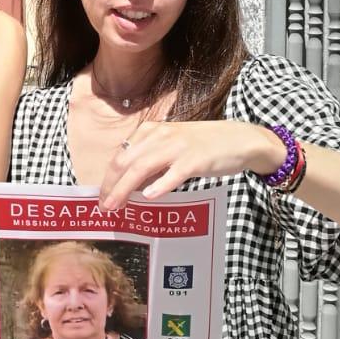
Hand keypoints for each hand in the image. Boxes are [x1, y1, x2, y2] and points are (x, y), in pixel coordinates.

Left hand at [98, 119, 285, 211]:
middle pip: (126, 162)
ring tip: (117, 206)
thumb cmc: (202, 145)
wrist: (238, 139)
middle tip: (105, 207)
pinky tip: (149, 197)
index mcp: (151, 131)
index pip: (121, 156)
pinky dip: (159, 185)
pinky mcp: (195, 160)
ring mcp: (177, 147)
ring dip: (125, 189)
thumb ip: (151, 161)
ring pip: (142, 167)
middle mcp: (160, 136)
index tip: (101, 196)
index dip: (108, 178)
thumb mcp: (171, 146)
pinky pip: (173, 174)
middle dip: (111, 186)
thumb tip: (128, 185)